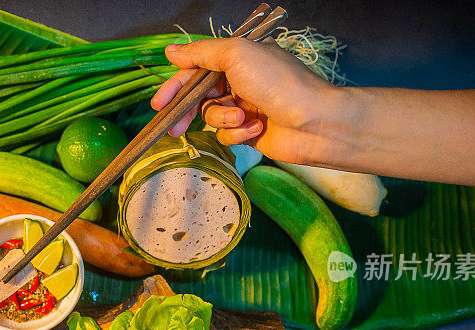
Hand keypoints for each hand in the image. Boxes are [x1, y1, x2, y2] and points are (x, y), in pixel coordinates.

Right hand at [150, 38, 344, 164]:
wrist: (314, 122)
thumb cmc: (280, 82)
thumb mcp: (236, 55)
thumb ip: (201, 53)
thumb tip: (171, 50)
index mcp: (238, 58)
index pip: (195, 69)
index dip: (175, 85)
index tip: (159, 104)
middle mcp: (240, 81)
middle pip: (199, 96)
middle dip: (188, 111)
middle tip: (175, 127)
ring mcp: (245, 107)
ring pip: (212, 117)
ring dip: (224, 118)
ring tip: (243, 117)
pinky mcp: (249, 132)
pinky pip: (228, 135)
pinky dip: (239, 133)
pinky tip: (257, 129)